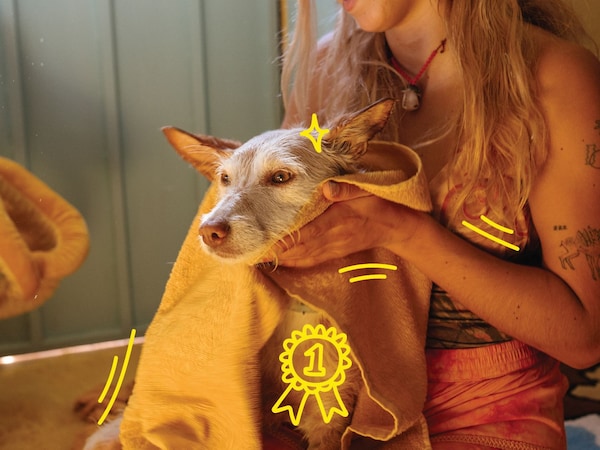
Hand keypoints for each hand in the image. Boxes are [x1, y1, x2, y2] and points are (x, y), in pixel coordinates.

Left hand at [270, 181, 420, 267]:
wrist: (396, 226)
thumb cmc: (379, 202)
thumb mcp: (367, 189)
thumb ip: (347, 188)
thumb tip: (328, 188)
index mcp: (338, 220)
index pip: (308, 233)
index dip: (287, 240)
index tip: (266, 244)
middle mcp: (333, 237)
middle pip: (299, 248)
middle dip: (276, 252)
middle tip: (251, 253)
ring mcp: (334, 247)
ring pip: (303, 257)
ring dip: (281, 259)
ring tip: (258, 258)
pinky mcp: (335, 252)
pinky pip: (311, 260)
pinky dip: (294, 262)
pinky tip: (280, 261)